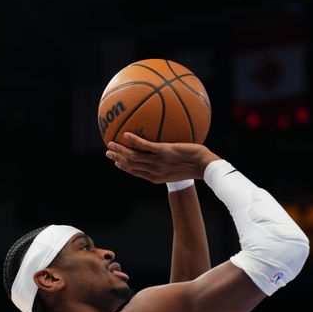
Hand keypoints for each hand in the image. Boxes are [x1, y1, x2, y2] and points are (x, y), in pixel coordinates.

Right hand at [105, 132, 219, 183]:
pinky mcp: (164, 152)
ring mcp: (158, 162)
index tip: (117, 163)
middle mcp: (155, 171)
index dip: (125, 168)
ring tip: (111, 144)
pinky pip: (146, 146)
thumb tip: (168, 152)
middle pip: (131, 166)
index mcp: (157, 177)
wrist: (205, 165)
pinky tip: (127, 134)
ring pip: (134, 157)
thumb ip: (170, 162)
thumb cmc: (196, 165)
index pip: (137, 173)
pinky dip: (135, 141)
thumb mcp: (181, 168)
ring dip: (121, 151)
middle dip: (118, 160)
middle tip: (108, 153)